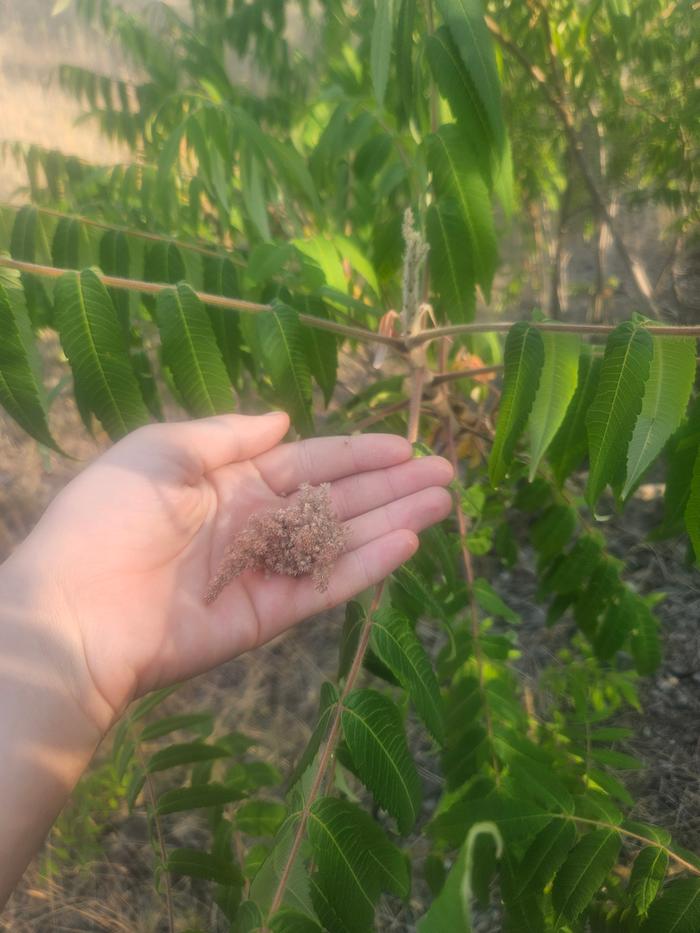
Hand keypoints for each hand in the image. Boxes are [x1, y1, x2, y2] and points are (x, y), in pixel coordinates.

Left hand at [8, 413, 452, 732]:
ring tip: (444, 502)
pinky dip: (366, 566)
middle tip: (446, 473)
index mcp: (230, 482)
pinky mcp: (265, 616)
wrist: (74, 610)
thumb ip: (225, 435)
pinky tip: (407, 542)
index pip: (309, 462)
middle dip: (391, 484)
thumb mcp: (161, 453)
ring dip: (393, 519)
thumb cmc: (109, 518)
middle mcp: (254, 523)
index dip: (357, 453)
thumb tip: (282, 420)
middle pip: (337, 499)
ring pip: (341, 540)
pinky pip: (324, 585)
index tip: (405, 446)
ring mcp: (262, 570)